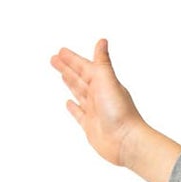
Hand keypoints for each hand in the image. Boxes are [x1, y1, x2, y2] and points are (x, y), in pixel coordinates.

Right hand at [50, 37, 148, 168]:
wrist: (126, 141)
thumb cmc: (119, 111)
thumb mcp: (108, 81)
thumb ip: (102, 62)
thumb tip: (102, 40)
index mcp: (103, 82)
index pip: (84, 67)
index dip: (72, 59)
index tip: (61, 51)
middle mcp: (98, 95)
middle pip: (79, 77)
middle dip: (67, 68)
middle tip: (54, 59)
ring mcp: (94, 111)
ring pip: (78, 92)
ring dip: (70, 83)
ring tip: (62, 74)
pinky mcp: (90, 126)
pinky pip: (79, 114)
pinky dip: (73, 108)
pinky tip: (68, 103)